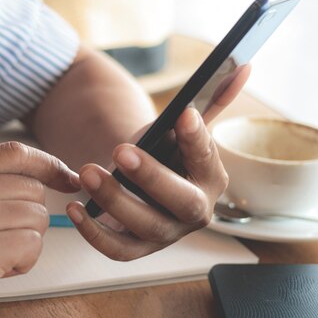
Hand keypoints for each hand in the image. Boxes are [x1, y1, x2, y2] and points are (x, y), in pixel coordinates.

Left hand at [65, 64, 250, 260]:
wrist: (147, 184)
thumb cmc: (167, 152)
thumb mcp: (183, 126)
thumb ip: (213, 99)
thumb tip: (242, 66)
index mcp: (211, 177)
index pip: (207, 157)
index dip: (196, 138)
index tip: (184, 114)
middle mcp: (196, 210)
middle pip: (182, 201)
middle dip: (152, 177)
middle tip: (122, 150)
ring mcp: (168, 232)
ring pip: (147, 226)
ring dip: (115, 200)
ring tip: (88, 171)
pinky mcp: (139, 248)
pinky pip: (118, 250)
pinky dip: (94, 233)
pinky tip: (75, 207)